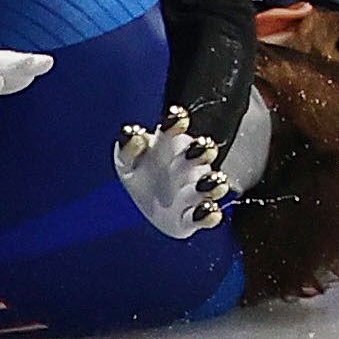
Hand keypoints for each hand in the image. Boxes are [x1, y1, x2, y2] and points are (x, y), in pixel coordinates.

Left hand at [114, 106, 228, 239]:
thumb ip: (128, 148)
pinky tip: (208, 212)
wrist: (148, 208)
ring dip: (211, 183)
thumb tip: (136, 136)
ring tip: (204, 183)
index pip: (175, 129)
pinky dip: (209, 215)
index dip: (177, 122)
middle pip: (201, 152)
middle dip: (203, 150)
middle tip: (199, 149)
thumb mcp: (126, 163)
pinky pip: (208, 217)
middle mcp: (187, 165)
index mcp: (168, 145)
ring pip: (211, 184)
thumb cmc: (141, 176)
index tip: (179, 120)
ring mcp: (194, 191)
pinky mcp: (193, 218)